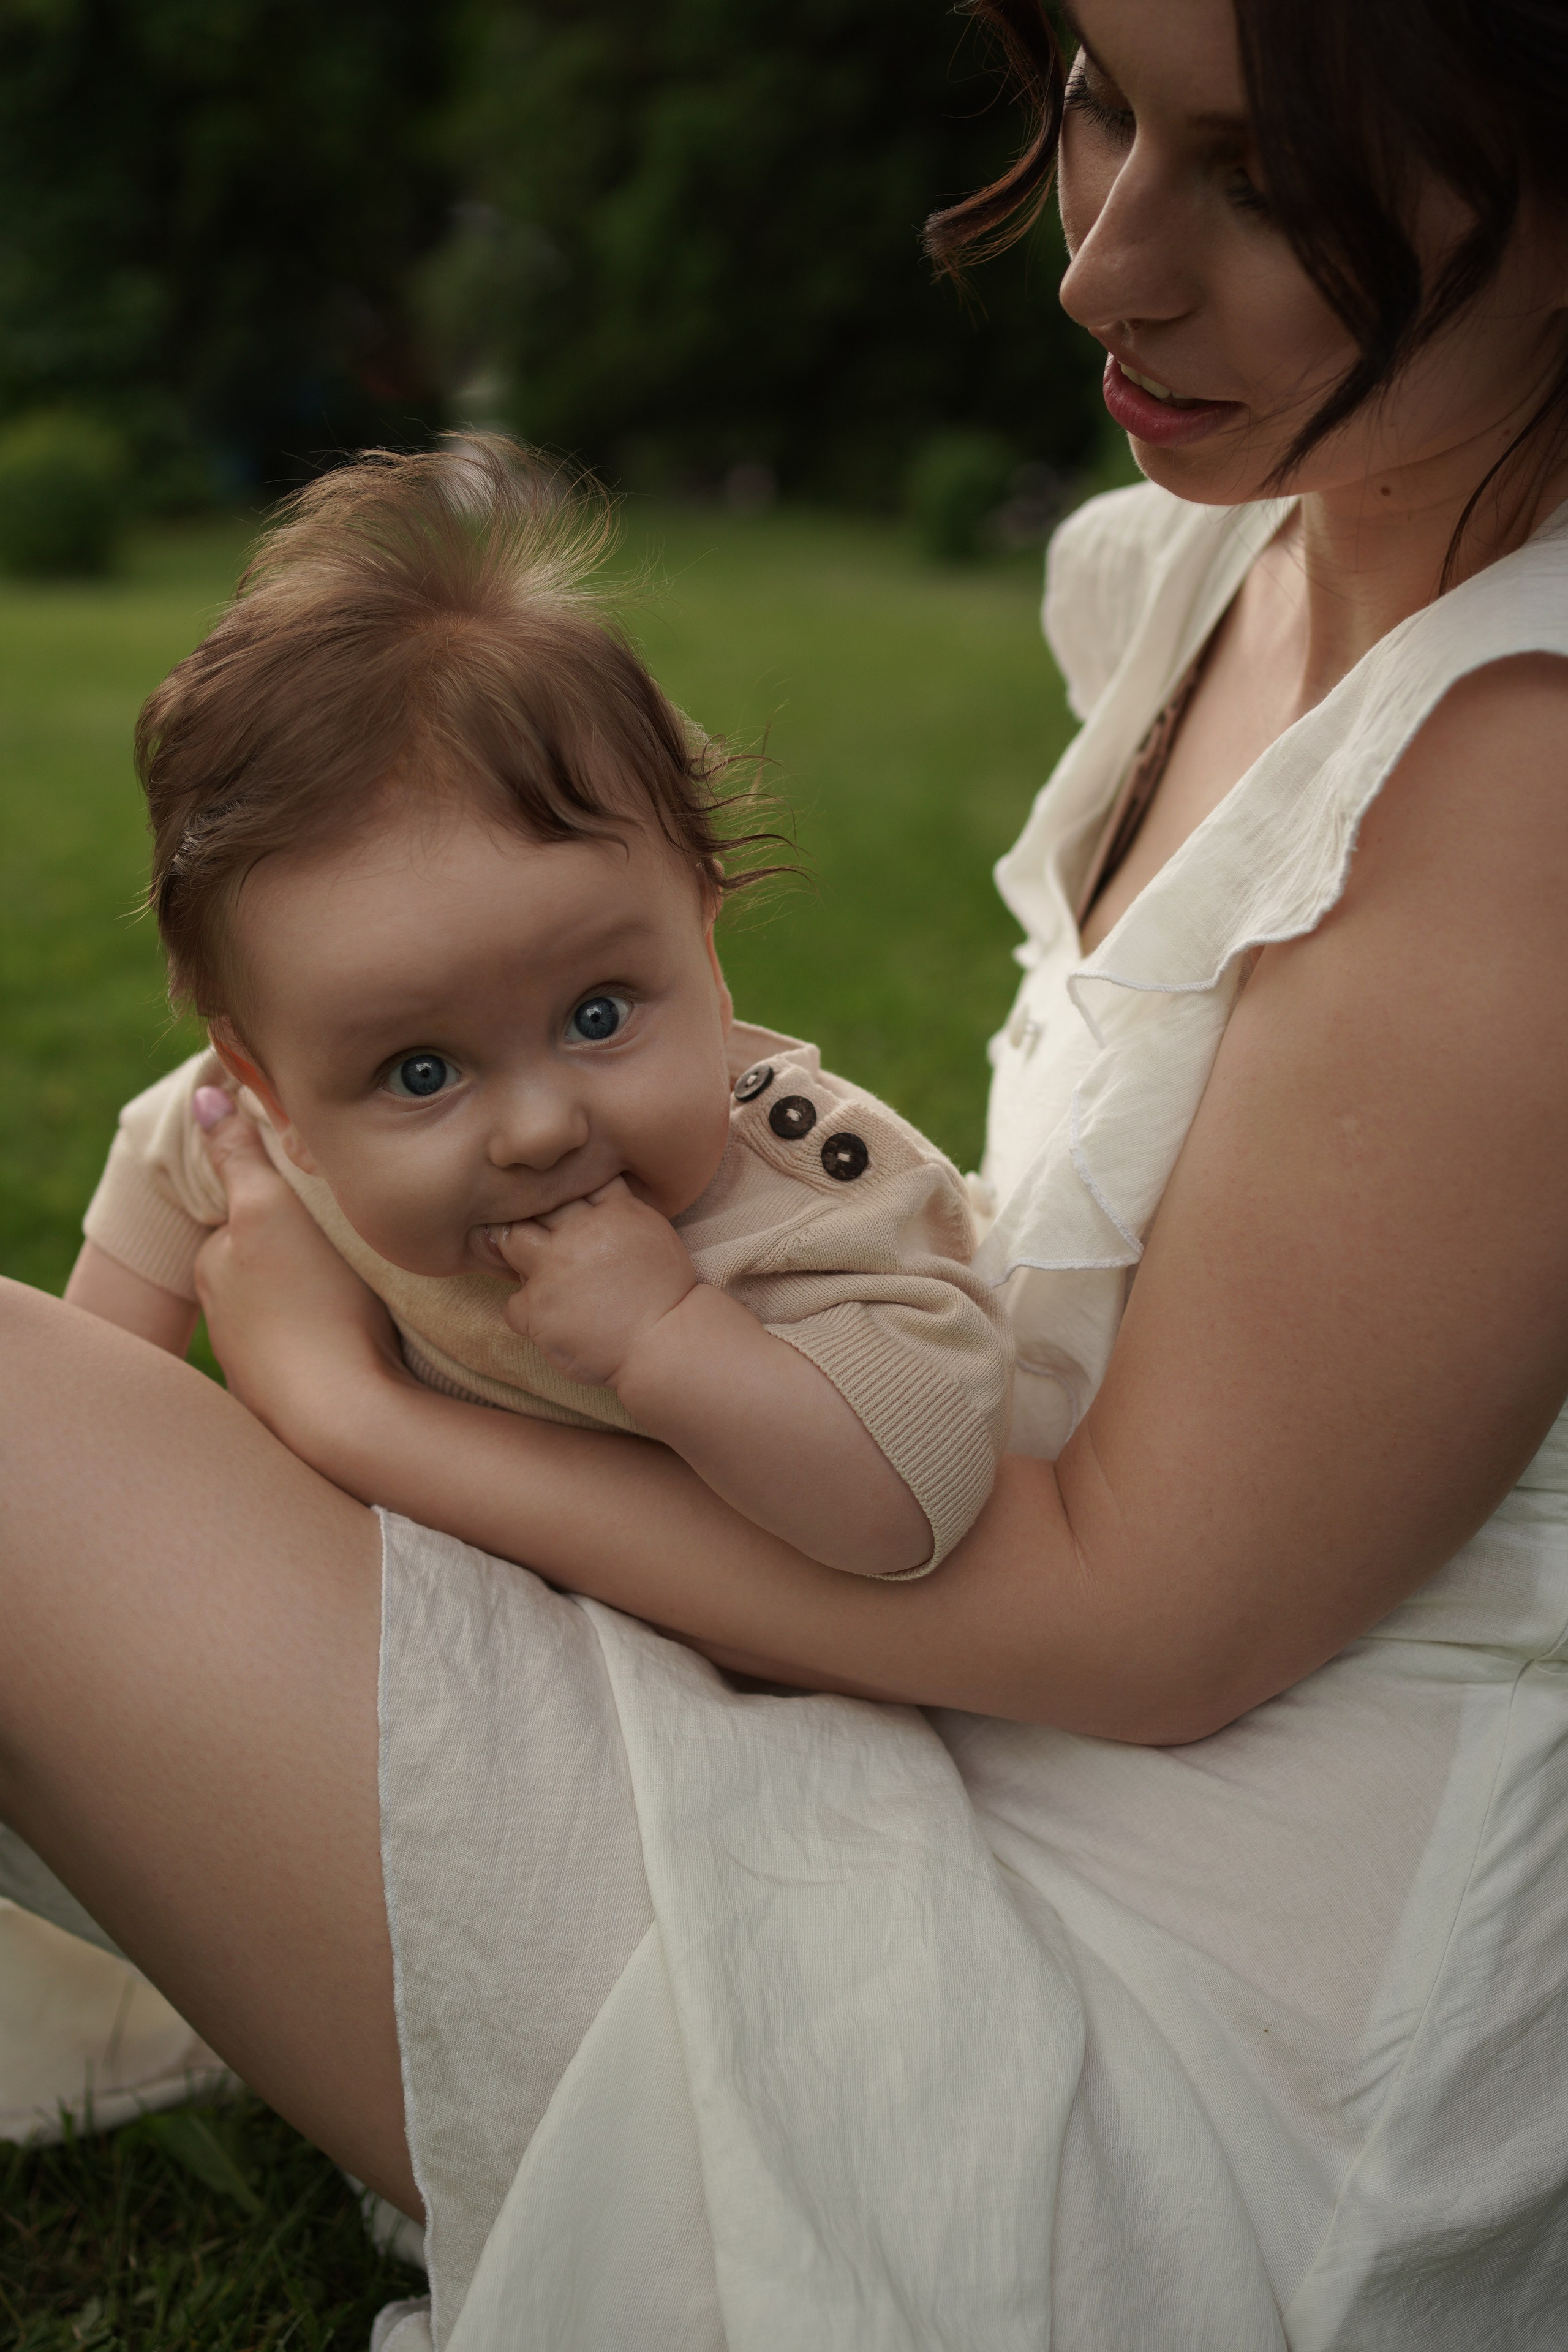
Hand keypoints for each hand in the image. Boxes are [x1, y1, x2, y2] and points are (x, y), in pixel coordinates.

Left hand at [192, 1090, 403, 1463]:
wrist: (344, 1414)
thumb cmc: (313, 1305)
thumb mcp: (271, 1211)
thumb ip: (238, 1155)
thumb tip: (205, 1096)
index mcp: (215, 1265)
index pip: (248, 1211)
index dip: (288, 1197)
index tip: (332, 1199)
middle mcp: (223, 1315)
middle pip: (267, 1258)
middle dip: (300, 1249)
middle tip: (355, 1241)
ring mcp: (253, 1361)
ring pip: (288, 1304)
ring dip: (316, 1295)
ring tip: (364, 1289)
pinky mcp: (288, 1396)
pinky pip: (308, 1349)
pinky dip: (327, 1337)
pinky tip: (360, 1335)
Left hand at [495, 1177, 698, 1388]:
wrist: (666, 1344)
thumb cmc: (665, 1293)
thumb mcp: (652, 1232)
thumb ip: (619, 1208)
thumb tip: (590, 1189)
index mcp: (612, 1211)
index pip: (570, 1182)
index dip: (556, 1191)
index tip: (556, 1205)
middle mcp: (578, 1233)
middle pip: (534, 1206)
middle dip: (529, 1215)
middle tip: (538, 1235)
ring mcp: (553, 1270)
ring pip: (509, 1241)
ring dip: (517, 1253)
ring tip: (542, 1273)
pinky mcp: (536, 1308)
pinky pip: (512, 1302)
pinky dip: (526, 1311)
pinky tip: (553, 1318)